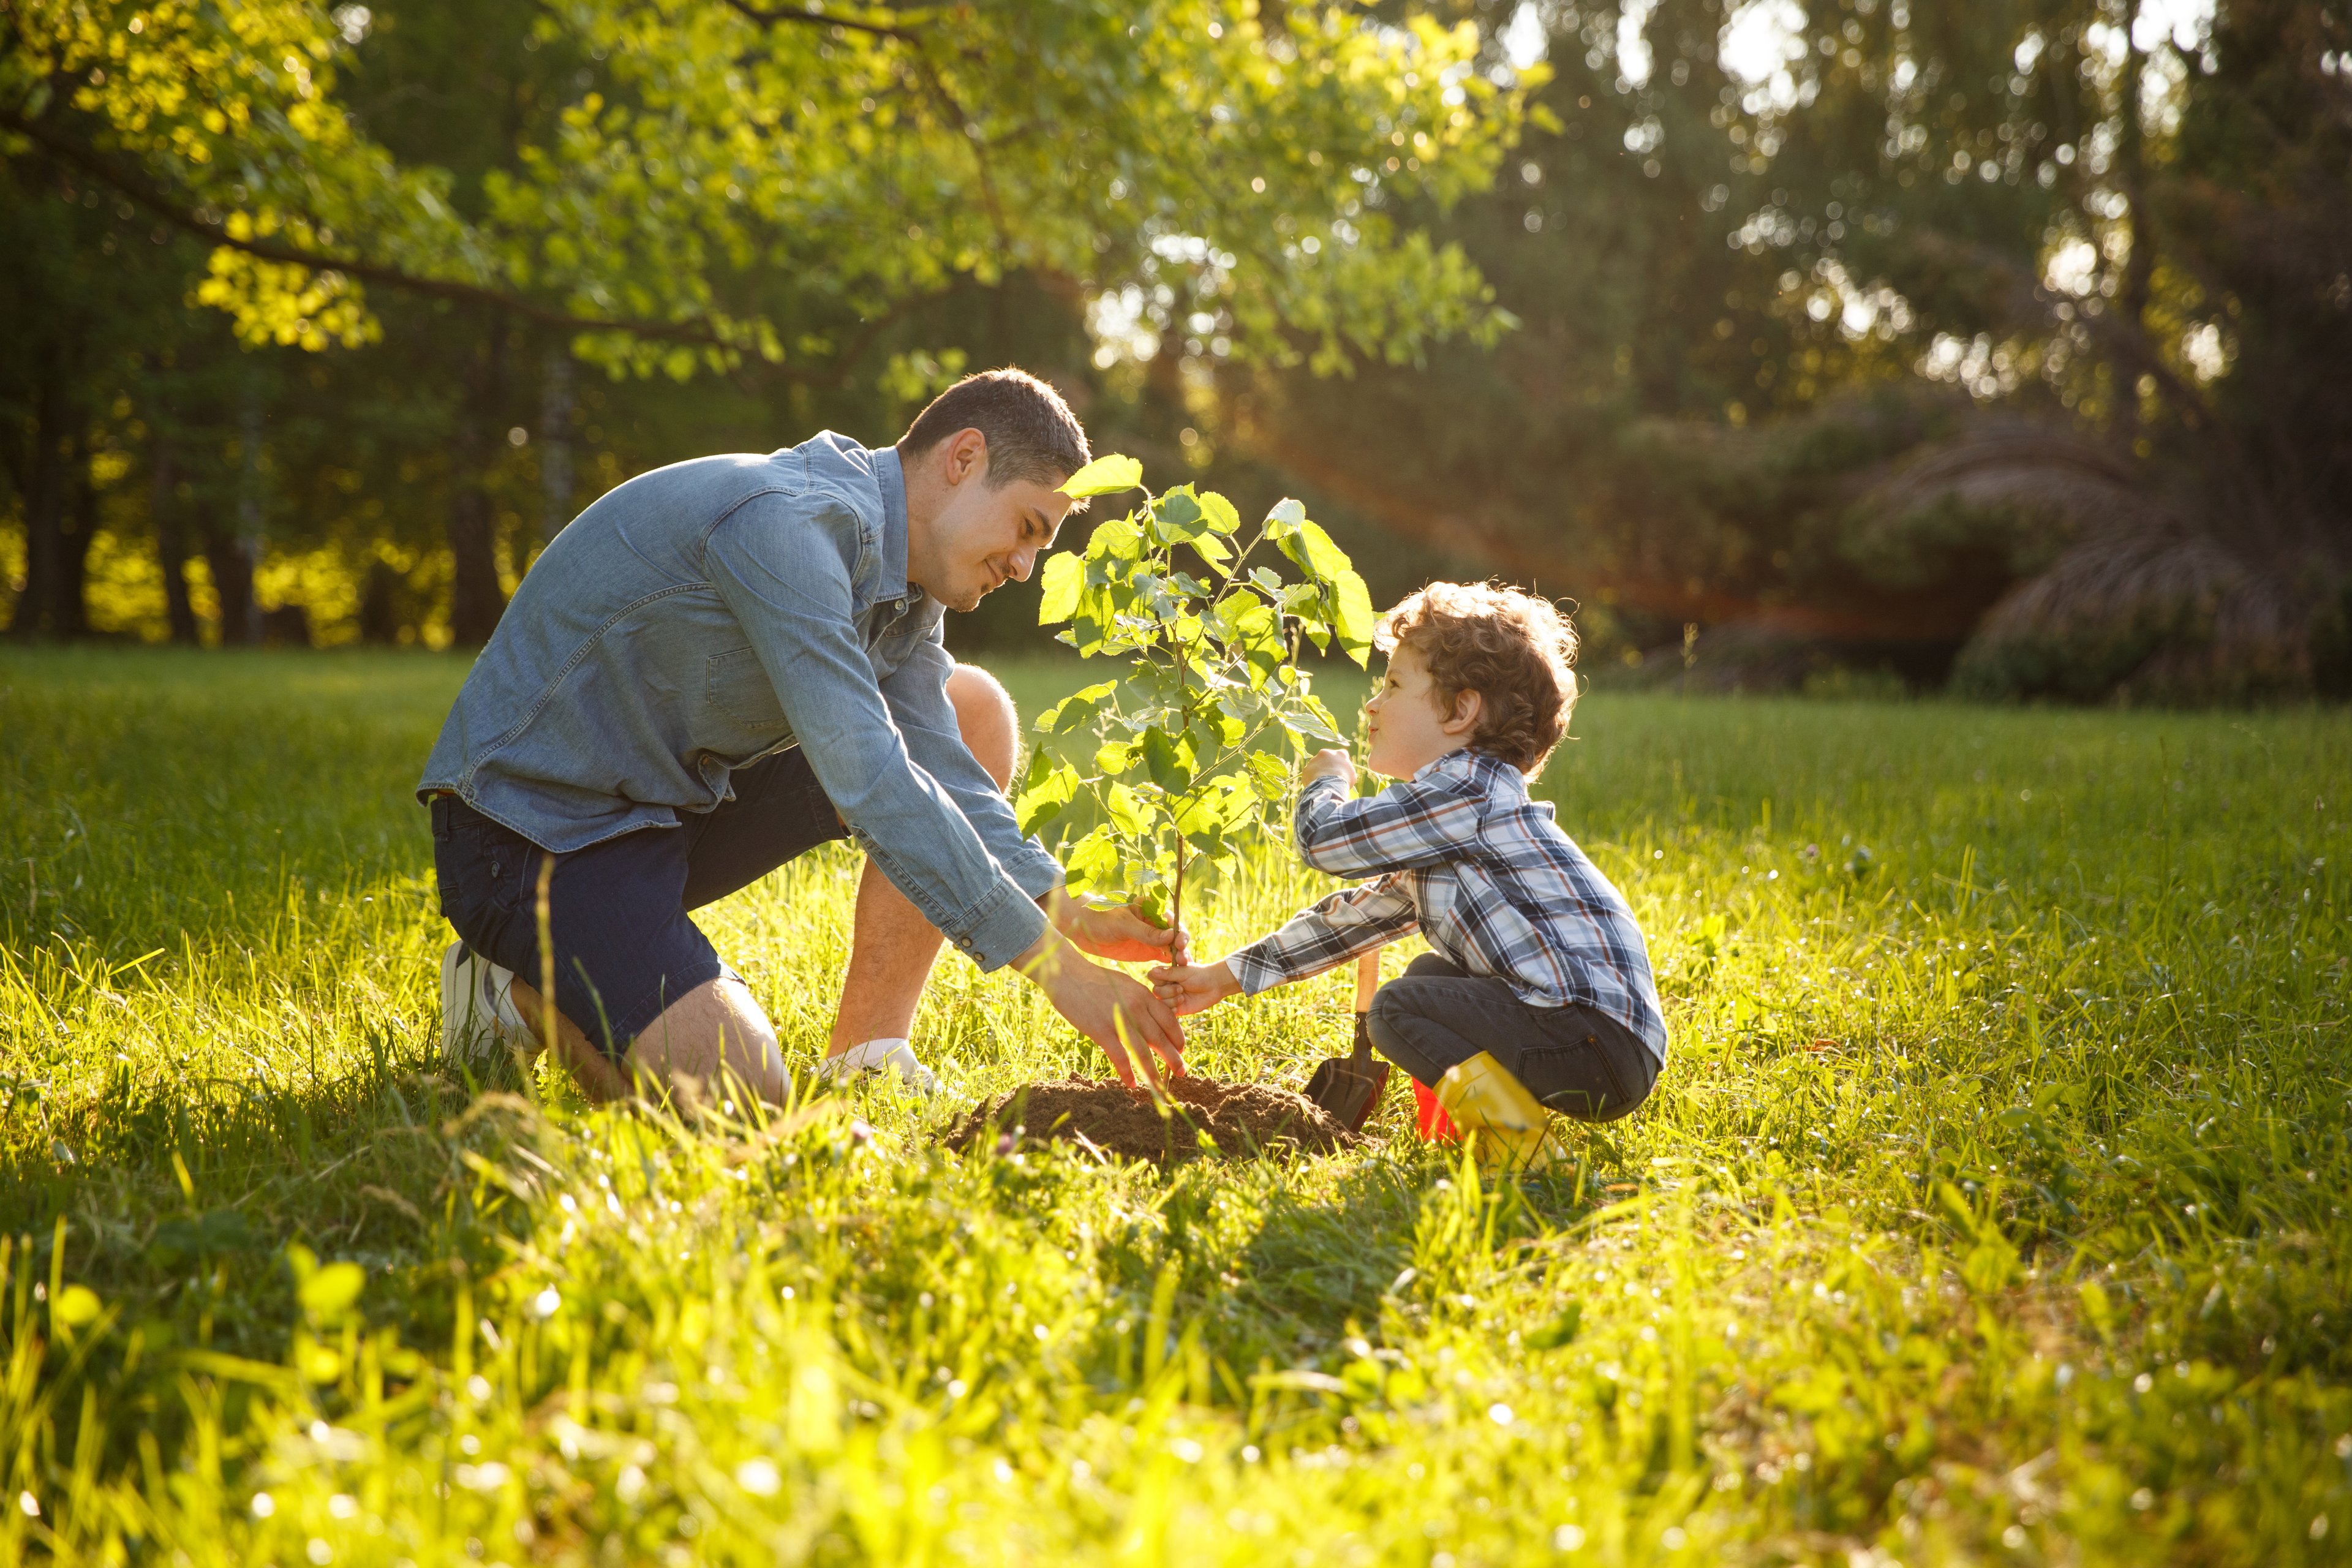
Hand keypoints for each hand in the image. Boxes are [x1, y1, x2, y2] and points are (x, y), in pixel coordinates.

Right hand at [1015, 927, 1186, 1089]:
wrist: (1068, 974)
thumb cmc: (1094, 979)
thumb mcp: (1124, 984)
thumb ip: (1138, 1000)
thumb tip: (1149, 1016)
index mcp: (1143, 995)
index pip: (1169, 1019)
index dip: (1177, 1036)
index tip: (1181, 1048)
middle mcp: (1136, 1008)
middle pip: (1161, 1038)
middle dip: (1174, 1058)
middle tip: (1182, 1071)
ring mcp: (1119, 1019)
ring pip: (1143, 1051)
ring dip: (1153, 1072)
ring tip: (1160, 1086)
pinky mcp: (1101, 1030)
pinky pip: (1119, 1056)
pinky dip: (1127, 1072)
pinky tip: (1131, 1084)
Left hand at [1047, 890, 1191, 964]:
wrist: (1080, 927)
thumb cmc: (1100, 918)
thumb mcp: (1123, 924)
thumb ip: (1146, 931)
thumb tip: (1170, 936)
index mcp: (1151, 911)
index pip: (1172, 922)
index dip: (1179, 932)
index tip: (1180, 943)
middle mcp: (1154, 925)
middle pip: (1174, 937)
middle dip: (1181, 948)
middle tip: (1184, 960)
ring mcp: (1151, 939)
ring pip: (1171, 950)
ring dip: (1177, 959)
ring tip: (1182, 970)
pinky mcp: (1145, 952)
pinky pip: (1161, 960)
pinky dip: (1168, 967)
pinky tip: (1173, 976)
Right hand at [1148, 959, 1241, 1016]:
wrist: (1214, 986)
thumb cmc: (1200, 975)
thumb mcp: (1184, 972)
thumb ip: (1168, 973)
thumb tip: (1152, 972)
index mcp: (1166, 975)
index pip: (1152, 976)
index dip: (1160, 979)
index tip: (1172, 978)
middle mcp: (1166, 986)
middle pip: (1155, 991)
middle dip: (1168, 991)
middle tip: (1182, 988)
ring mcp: (1170, 998)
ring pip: (1160, 1003)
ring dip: (1172, 1000)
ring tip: (1183, 997)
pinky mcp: (1175, 1009)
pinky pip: (1167, 1013)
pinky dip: (1172, 1010)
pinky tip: (1181, 1005)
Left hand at [1302, 748, 1356, 789]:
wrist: (1329, 785)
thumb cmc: (1344, 781)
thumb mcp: (1351, 775)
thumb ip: (1347, 770)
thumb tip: (1344, 772)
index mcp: (1340, 754)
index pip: (1341, 754)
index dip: (1340, 762)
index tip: (1340, 769)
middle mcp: (1326, 753)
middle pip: (1326, 758)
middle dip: (1327, 766)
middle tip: (1330, 777)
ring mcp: (1314, 760)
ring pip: (1316, 766)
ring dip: (1319, 772)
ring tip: (1323, 783)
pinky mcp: (1306, 768)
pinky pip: (1309, 775)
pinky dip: (1312, 780)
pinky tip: (1316, 786)